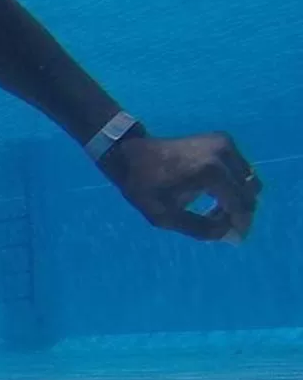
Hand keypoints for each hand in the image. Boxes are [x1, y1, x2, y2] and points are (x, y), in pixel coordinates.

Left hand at [100, 131, 262, 242]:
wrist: (130, 153)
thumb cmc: (143, 187)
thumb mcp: (166, 217)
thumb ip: (201, 229)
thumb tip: (231, 236)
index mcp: (211, 172)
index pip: (241, 205)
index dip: (240, 225)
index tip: (231, 238)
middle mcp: (223, 154)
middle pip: (249, 192)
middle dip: (239, 213)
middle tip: (218, 225)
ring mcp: (224, 143)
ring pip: (248, 181)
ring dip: (237, 199)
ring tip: (212, 212)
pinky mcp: (221, 140)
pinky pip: (239, 169)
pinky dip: (232, 185)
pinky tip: (212, 197)